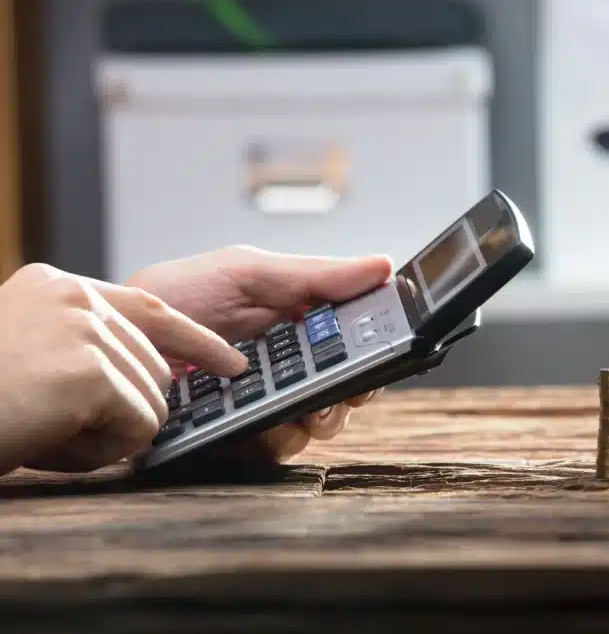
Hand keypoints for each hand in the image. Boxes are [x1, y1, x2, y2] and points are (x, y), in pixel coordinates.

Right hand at [0, 263, 243, 475]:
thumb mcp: (28, 359)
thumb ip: (85, 354)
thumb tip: (157, 381)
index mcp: (56, 286)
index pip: (150, 307)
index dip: (195, 339)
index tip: (230, 361)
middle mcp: (74, 296)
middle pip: (156, 368)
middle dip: (121, 411)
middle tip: (52, 424)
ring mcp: (83, 327)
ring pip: (153, 401)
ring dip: (107, 434)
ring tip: (42, 428)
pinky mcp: (89, 369)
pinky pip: (140, 428)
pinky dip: (102, 452)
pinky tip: (49, 441)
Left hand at [123, 245, 392, 462]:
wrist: (116, 336)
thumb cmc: (181, 295)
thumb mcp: (250, 273)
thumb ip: (317, 275)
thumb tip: (383, 266)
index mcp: (301, 324)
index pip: (357, 343)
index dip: (375, 352)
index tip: (381, 355)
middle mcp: (290, 365)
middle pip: (346, 389)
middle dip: (350, 394)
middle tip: (339, 392)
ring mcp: (266, 402)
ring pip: (317, 424)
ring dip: (316, 421)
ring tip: (300, 411)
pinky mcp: (240, 435)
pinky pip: (275, 449)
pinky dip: (274, 442)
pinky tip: (259, 429)